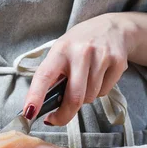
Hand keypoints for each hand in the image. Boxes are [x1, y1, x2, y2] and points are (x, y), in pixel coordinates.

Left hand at [23, 12, 146, 125]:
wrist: (112, 28)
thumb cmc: (80, 44)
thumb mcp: (61, 52)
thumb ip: (53, 75)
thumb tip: (42, 104)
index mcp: (60, 50)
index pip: (44, 76)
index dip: (35, 96)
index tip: (29, 114)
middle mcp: (81, 52)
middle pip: (74, 97)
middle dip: (64, 114)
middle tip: (56, 119)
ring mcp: (101, 56)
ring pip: (90, 97)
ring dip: (84, 98)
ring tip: (84, 82)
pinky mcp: (117, 62)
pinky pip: (104, 92)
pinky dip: (99, 91)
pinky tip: (99, 76)